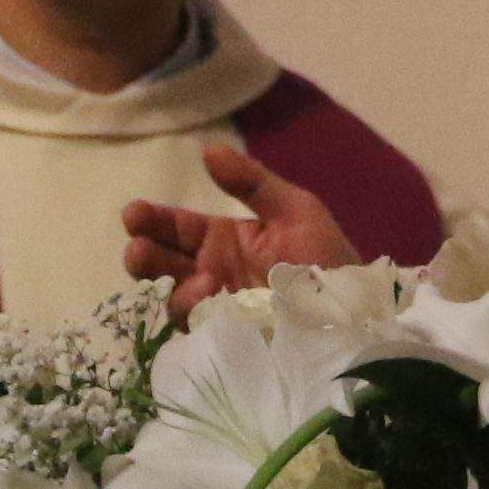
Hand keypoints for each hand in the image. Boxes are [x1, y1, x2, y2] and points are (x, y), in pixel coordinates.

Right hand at [122, 144, 357, 321]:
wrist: (355, 314)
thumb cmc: (327, 259)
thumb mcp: (295, 210)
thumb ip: (252, 182)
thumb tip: (207, 150)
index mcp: (224, 240)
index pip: (177, 227)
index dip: (152, 220)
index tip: (133, 214)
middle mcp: (212, 275)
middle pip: (163, 264)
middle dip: (145, 256)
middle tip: (137, 250)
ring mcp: (218, 309)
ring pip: (173, 298)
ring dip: (172, 286)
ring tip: (195, 279)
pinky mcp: (227, 338)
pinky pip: (197, 328)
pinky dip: (198, 314)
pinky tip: (214, 300)